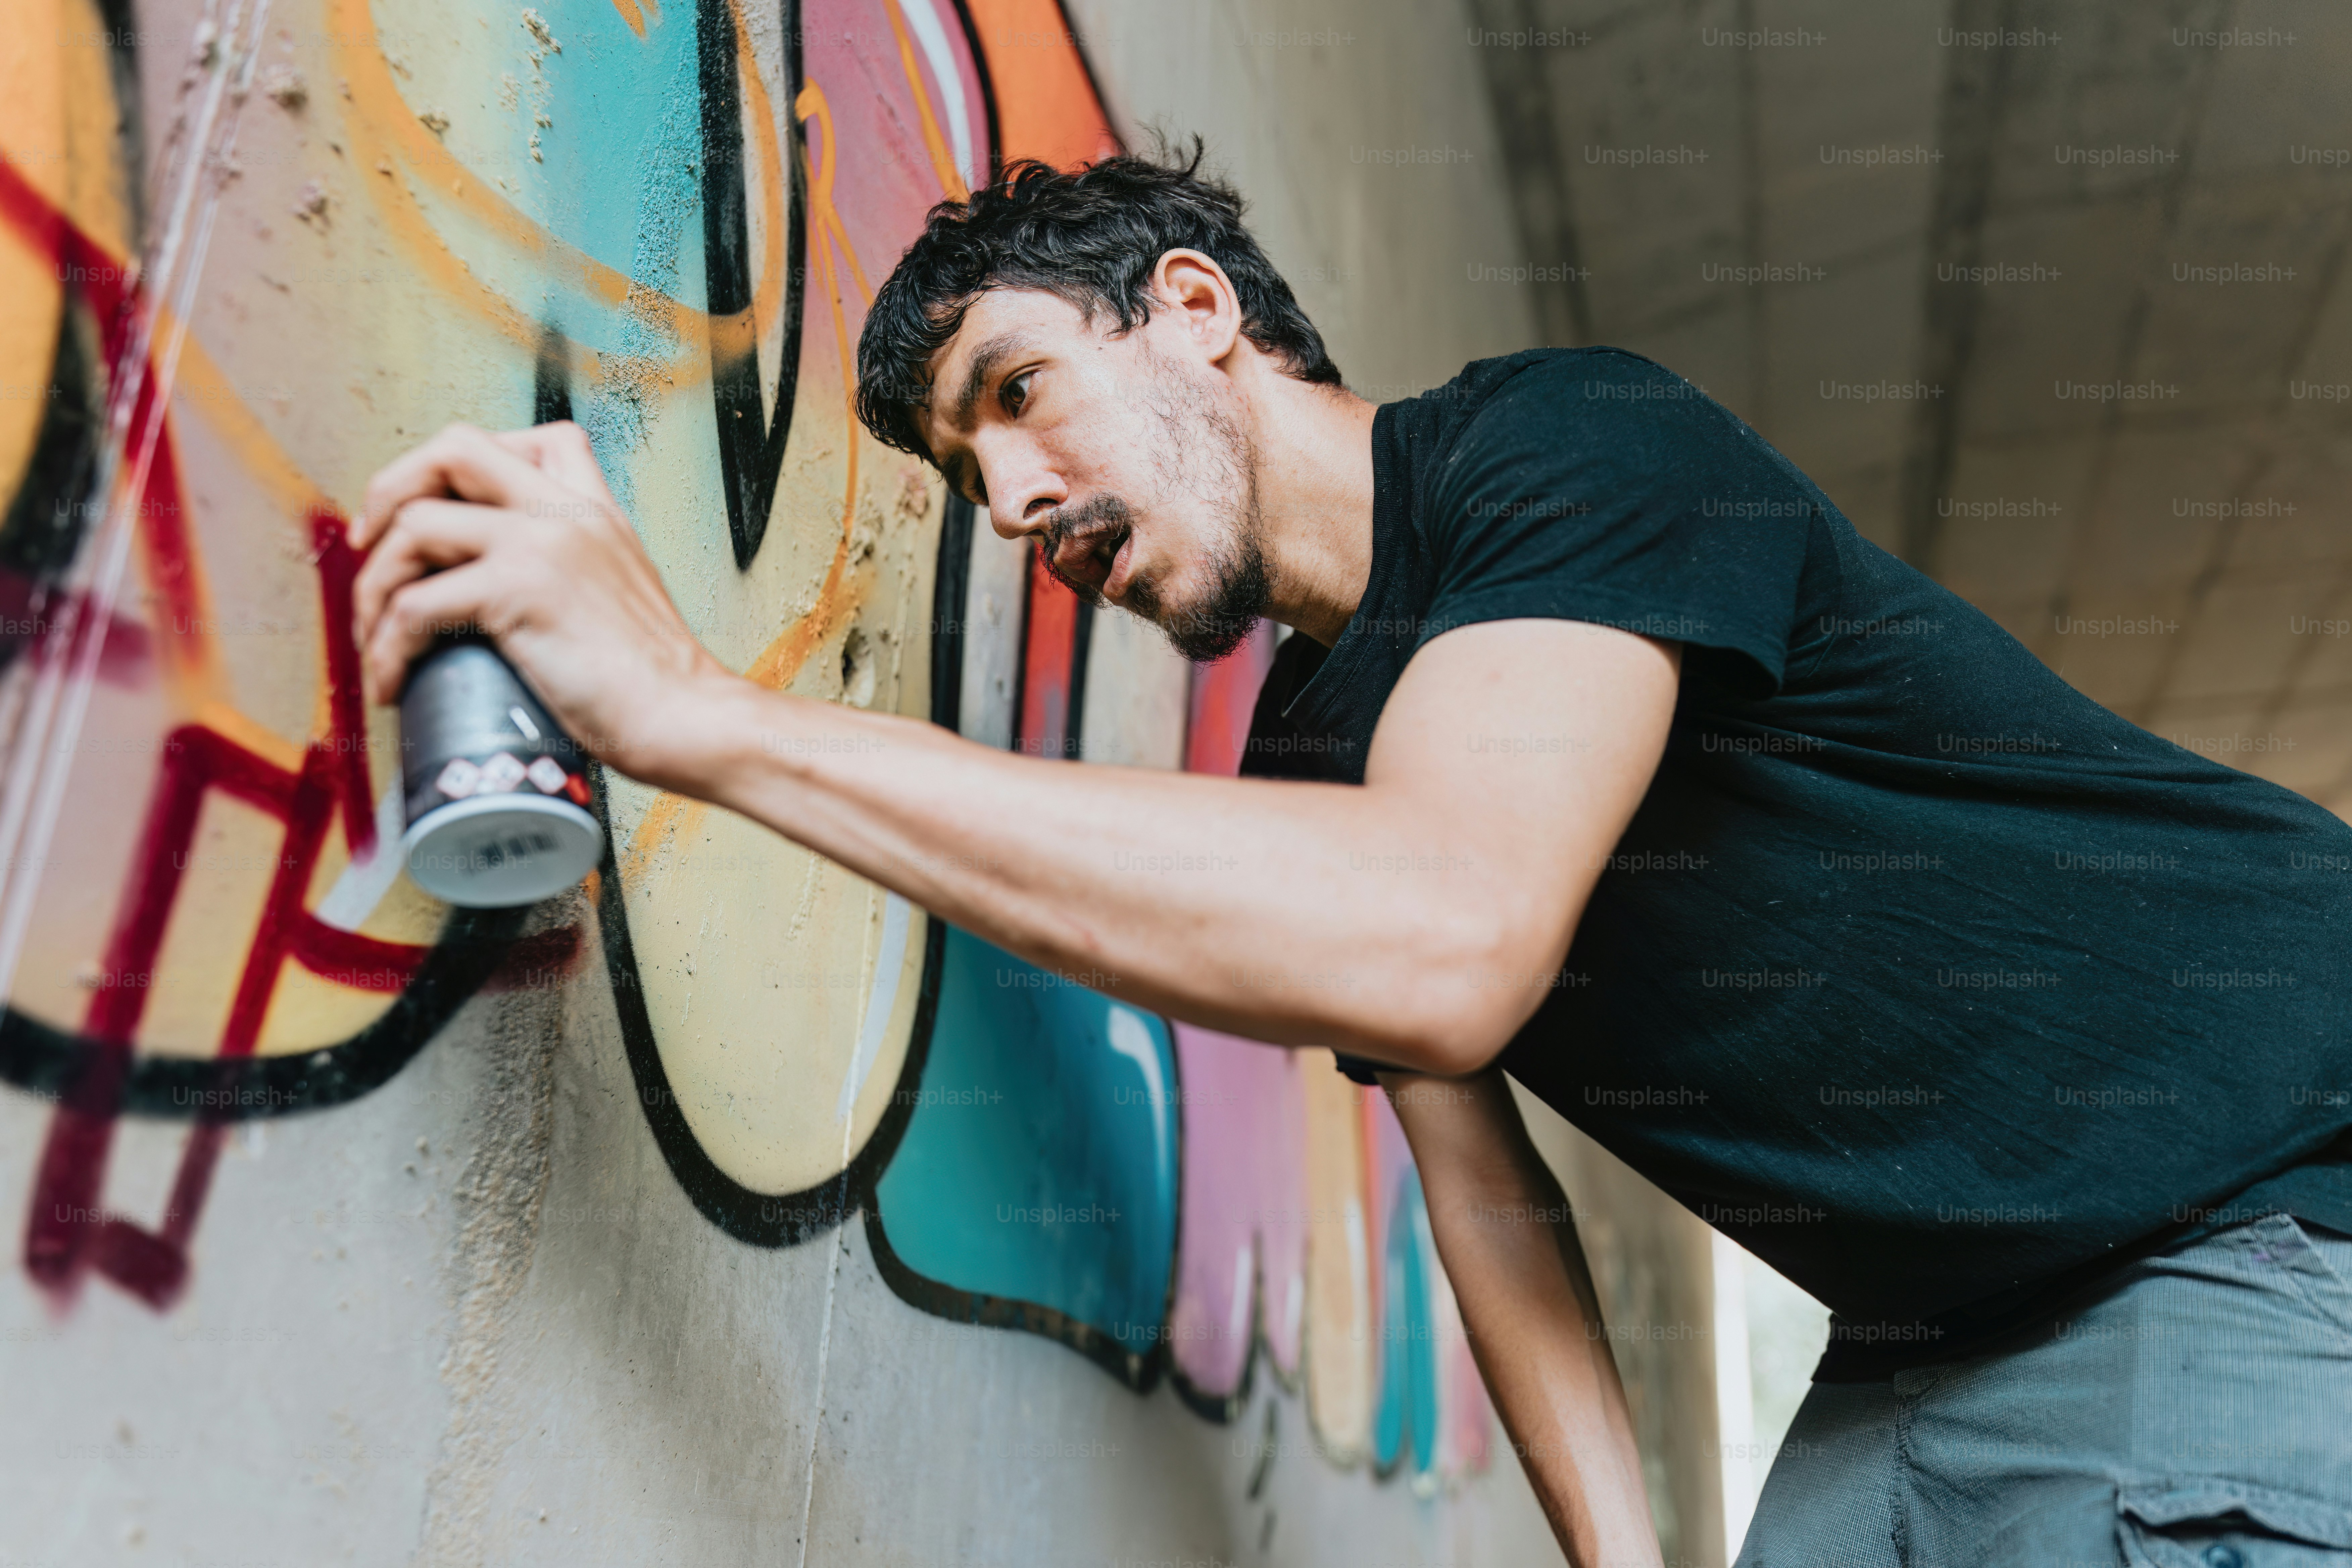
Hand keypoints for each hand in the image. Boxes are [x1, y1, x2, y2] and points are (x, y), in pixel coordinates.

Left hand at [350, 422, 736, 788]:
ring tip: (375, 638)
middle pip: (453, 447)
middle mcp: (566, 512)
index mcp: (593, 510)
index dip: (460, 464)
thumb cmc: (651, 683)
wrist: (687, 719)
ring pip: (414, 525)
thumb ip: (570, 570)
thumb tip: (491, 592)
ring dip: (373, 586)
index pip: (526, 438)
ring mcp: (543, 544)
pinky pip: (416, 606)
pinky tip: (392, 683)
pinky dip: (386, 649)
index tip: (429, 513)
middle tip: (369, 548)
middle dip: (389, 489)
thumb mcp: (617, 595)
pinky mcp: (520, 592)